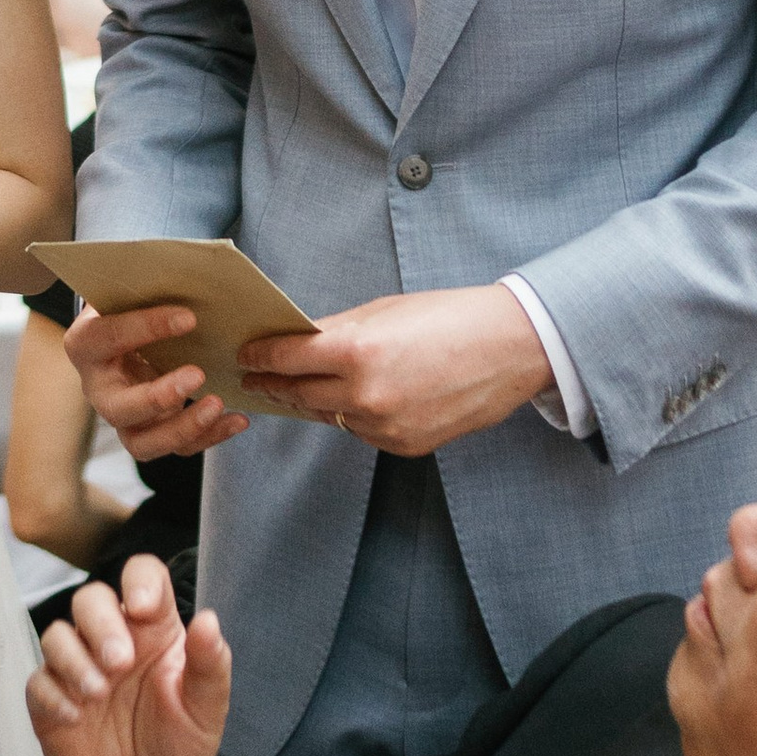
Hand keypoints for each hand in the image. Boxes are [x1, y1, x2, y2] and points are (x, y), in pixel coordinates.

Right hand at [27, 553, 231, 755]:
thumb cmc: (180, 746)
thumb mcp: (206, 710)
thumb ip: (209, 665)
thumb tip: (208, 619)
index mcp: (153, 630)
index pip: (143, 577)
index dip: (139, 580)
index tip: (141, 606)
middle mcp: (112, 641)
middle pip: (90, 599)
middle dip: (99, 623)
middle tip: (119, 663)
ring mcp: (78, 670)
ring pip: (57, 634)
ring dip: (73, 658)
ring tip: (97, 694)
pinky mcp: (51, 703)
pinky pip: (38, 682)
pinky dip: (52, 695)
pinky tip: (74, 717)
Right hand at [64, 299, 248, 463]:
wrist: (126, 334)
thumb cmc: (130, 307)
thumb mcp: (129, 291)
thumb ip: (148, 285)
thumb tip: (197, 267)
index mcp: (85, 345)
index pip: (109, 337)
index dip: (146, 327)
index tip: (189, 317)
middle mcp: (98, 390)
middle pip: (119, 409)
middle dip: (158, 397)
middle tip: (198, 375)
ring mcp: (123, 418)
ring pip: (143, 444)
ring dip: (183, 428)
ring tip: (219, 405)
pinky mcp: (149, 434)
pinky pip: (177, 448)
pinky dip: (209, 438)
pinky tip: (238, 419)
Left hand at [237, 285, 553, 453]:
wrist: (511, 348)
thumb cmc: (449, 317)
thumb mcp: (384, 310)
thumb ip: (336, 330)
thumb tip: (297, 340)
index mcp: (357, 350)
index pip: (287, 359)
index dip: (260, 357)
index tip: (246, 355)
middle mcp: (366, 394)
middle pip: (300, 393)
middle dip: (276, 384)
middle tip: (255, 378)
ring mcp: (386, 426)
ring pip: (331, 416)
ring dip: (313, 401)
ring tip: (294, 389)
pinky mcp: (405, 445)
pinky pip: (363, 432)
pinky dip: (353, 416)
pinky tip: (351, 400)